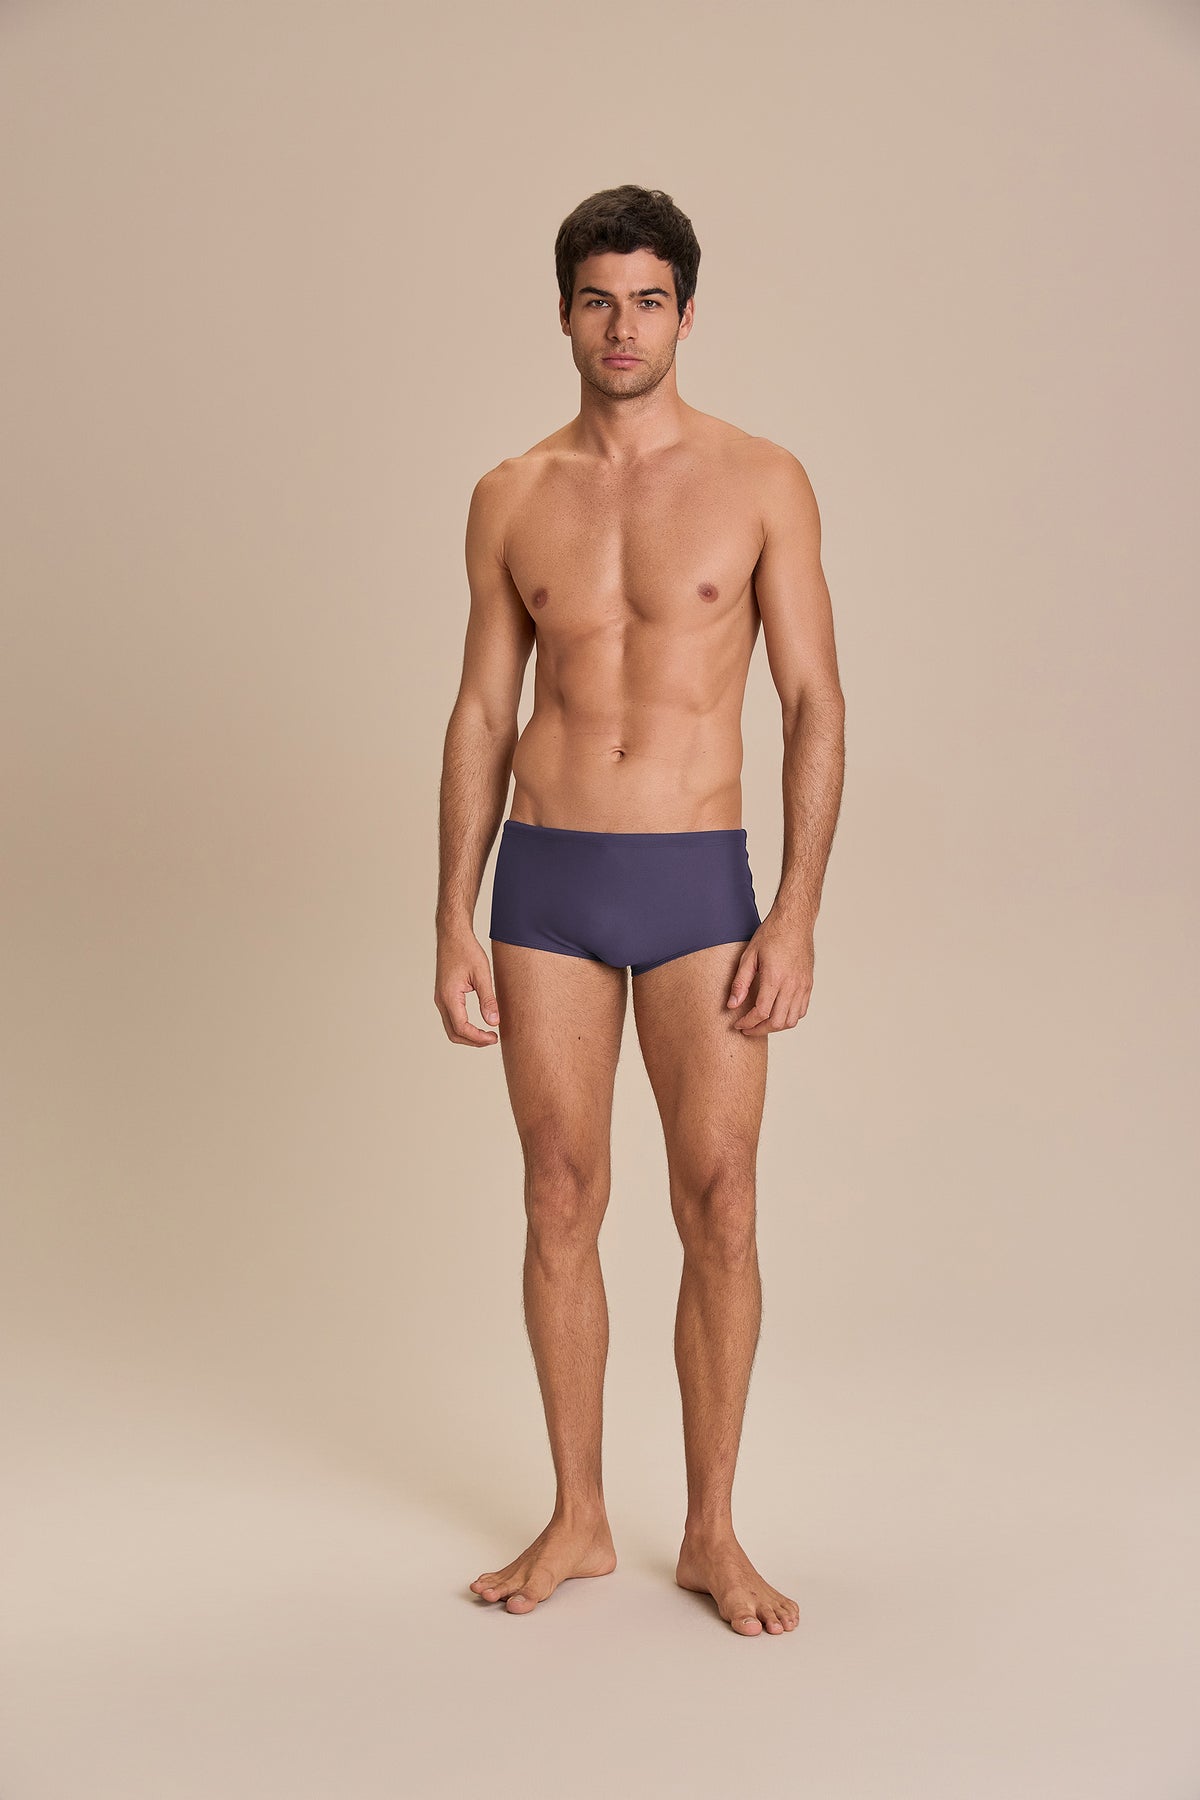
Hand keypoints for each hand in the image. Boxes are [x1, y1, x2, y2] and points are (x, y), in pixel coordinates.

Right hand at [434, 930, 500, 1045]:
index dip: (478, 1037)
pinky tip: (478, 1023)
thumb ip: (488, 999)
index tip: (494, 1037)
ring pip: (451, 1028)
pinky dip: (463, 1027)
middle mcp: (441, 1000)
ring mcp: (440, 999)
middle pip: (454, 1033)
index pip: (462, 1028)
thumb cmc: (466, 950)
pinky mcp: (443, 996)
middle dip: (473, 1041)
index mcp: (449, 996)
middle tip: (493, 1039)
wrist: (452, 935)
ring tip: (487, 1034)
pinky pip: (451, 1018)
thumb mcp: (482, 974)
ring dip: (468, 1035)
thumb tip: (494, 1022)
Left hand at [726, 912, 814, 1035]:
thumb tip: (732, 1005)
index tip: (738, 1024)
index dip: (747, 1023)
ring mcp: (802, 986)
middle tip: (746, 1029)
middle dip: (759, 1030)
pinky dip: (789, 1018)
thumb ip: (740, 982)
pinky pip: (801, 1011)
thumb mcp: (749, 955)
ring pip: (791, 1020)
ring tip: (760, 1024)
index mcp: (774, 978)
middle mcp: (792, 985)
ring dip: (774, 1027)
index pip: (761, 1012)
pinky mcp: (808, 985)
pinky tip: (776, 1014)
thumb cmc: (771, 935)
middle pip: (777, 1022)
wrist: (795, 922)